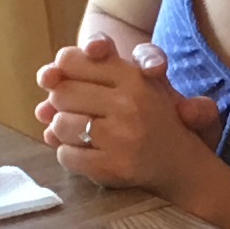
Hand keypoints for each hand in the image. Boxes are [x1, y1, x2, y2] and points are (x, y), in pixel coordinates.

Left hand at [34, 37, 210, 192]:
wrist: (183, 165)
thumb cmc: (152, 116)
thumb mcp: (137, 80)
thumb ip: (94, 65)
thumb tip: (46, 77)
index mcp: (133, 77)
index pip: (70, 60)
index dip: (62, 71)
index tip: (68, 80)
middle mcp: (129, 104)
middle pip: (61, 93)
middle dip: (63, 104)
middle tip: (80, 112)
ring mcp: (122, 138)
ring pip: (60, 125)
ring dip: (65, 131)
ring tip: (84, 134)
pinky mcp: (114, 168)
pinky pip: (67, 156)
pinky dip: (70, 156)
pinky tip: (88, 154)